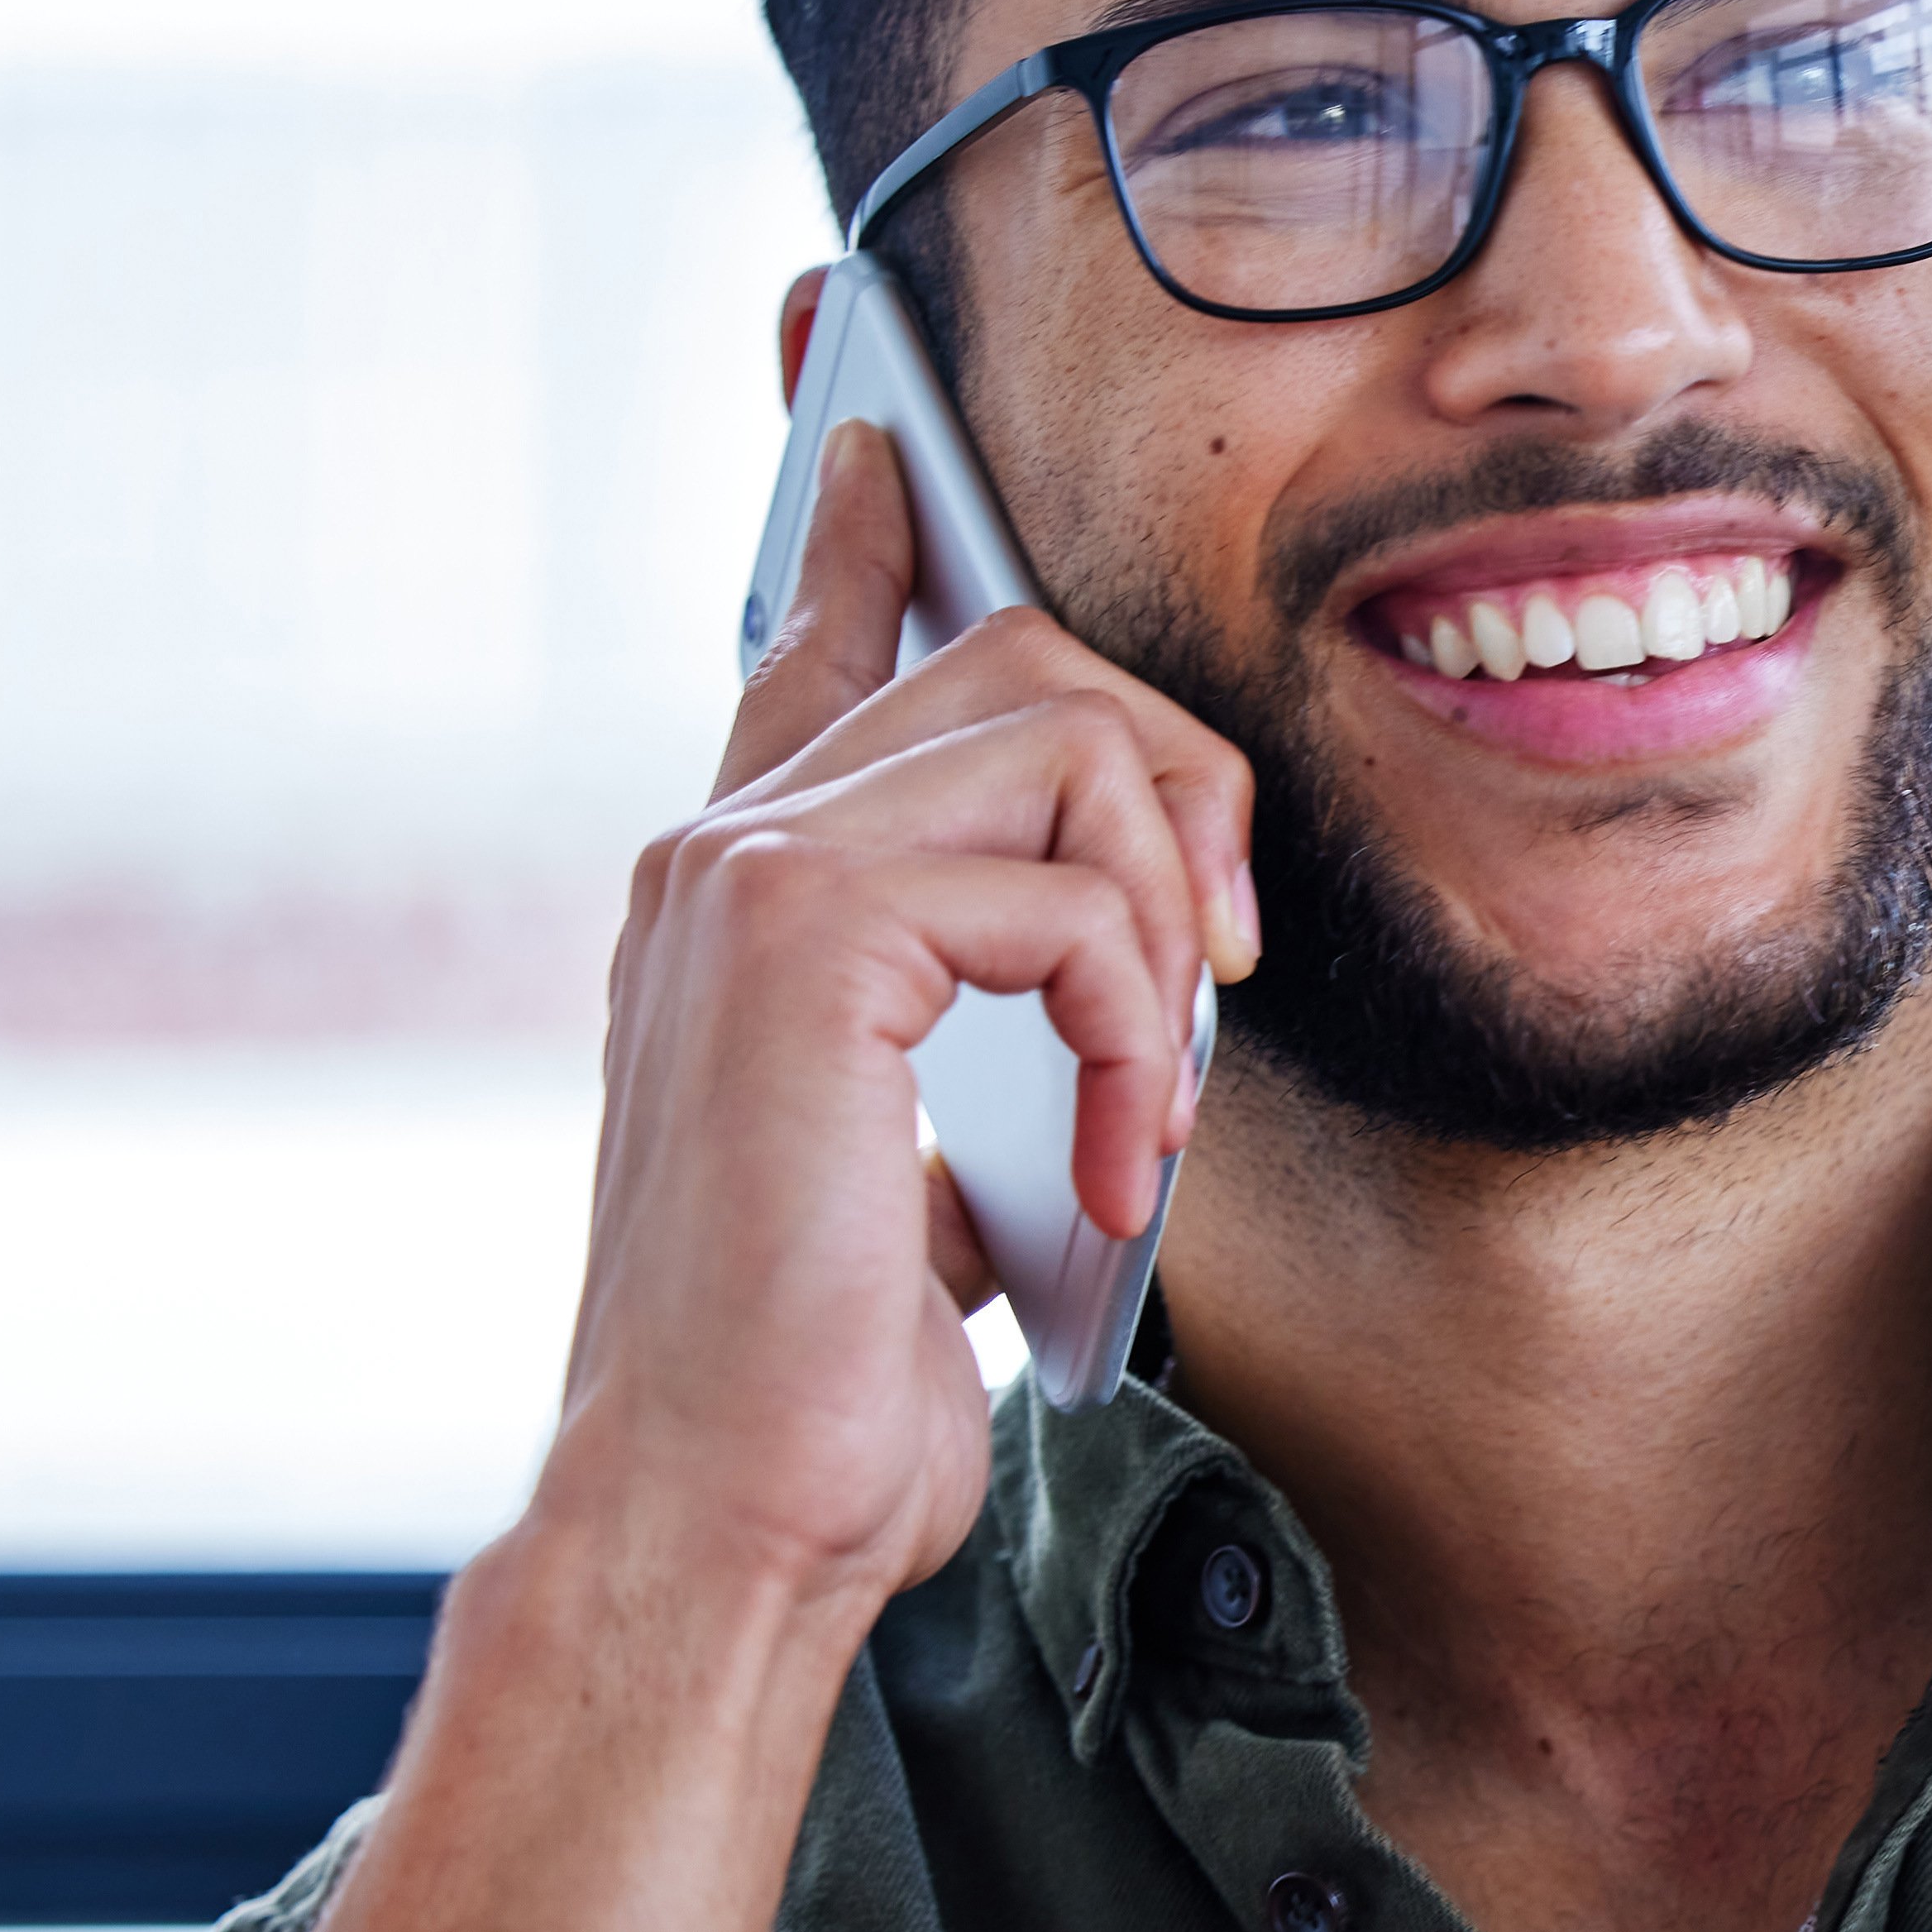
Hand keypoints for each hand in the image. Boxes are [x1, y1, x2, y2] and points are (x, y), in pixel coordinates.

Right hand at [548, 418, 1260, 1618]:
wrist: (724, 1503)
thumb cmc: (823, 1373)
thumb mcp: (920, 1159)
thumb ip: (972, 1028)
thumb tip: (1115, 971)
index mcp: (740, 896)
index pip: (809, 651)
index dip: (861, 530)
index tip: (879, 428)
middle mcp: (721, 849)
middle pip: (1023, 660)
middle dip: (1178, 787)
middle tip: (1210, 973)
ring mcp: (747, 872)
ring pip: (1068, 742)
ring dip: (1164, 931)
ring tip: (1146, 1109)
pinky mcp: (805, 930)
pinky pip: (1069, 893)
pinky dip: (1134, 1037)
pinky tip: (1110, 1169)